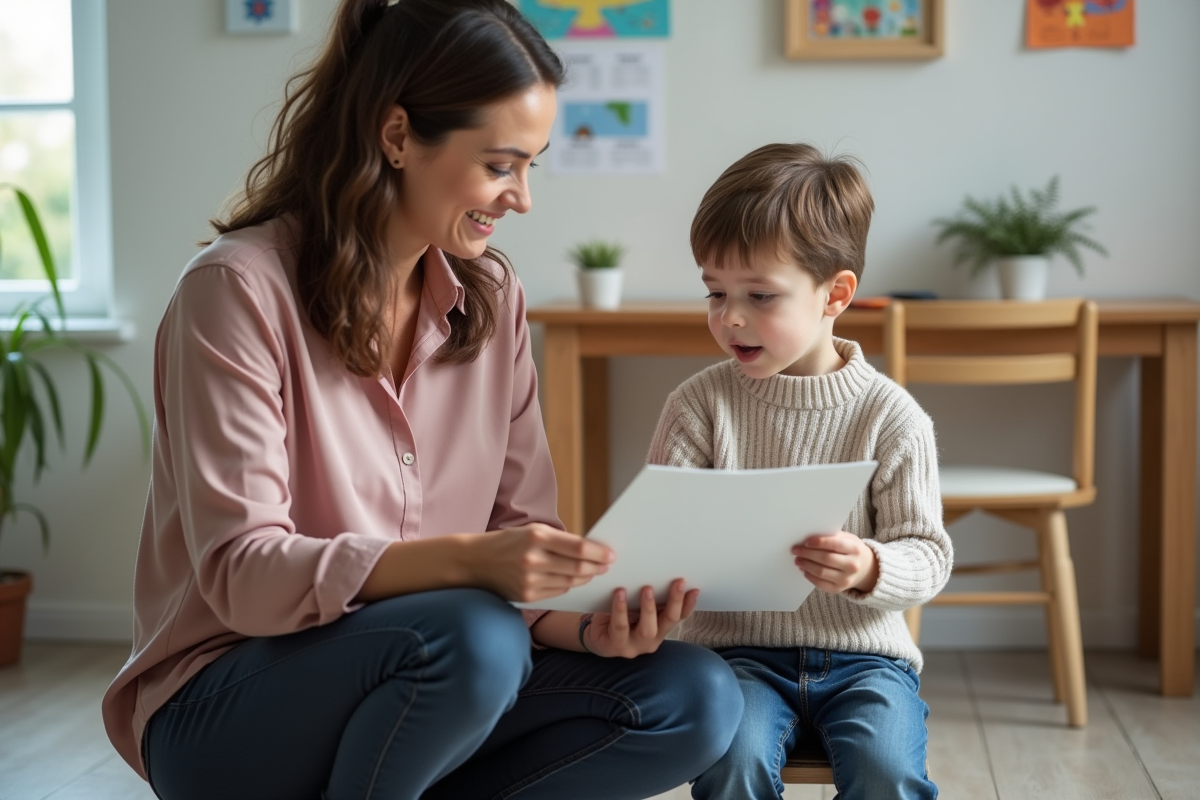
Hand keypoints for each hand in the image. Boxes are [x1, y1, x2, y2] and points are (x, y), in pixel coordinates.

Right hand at [466, 524, 614, 602]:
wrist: (474, 562)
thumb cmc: (508, 542)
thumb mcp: (532, 531)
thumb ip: (559, 540)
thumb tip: (589, 550)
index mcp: (536, 537)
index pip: (578, 547)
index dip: (598, 552)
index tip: (611, 554)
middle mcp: (533, 559)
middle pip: (577, 567)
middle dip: (596, 566)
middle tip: (607, 565)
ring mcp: (529, 580)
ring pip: (570, 582)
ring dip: (586, 578)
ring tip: (594, 572)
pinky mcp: (526, 596)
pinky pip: (558, 592)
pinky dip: (569, 585)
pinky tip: (575, 580)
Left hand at [584, 579, 698, 658]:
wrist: (592, 635)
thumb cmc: (617, 617)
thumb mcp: (636, 607)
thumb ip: (650, 597)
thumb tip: (659, 570)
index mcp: (660, 629)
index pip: (679, 617)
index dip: (688, 604)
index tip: (694, 588)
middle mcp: (651, 640)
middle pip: (668, 621)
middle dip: (675, 602)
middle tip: (678, 582)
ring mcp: (634, 646)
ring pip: (647, 629)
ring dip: (649, 608)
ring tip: (647, 589)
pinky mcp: (615, 646)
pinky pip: (620, 627)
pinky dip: (621, 610)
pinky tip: (620, 594)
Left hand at [792, 532, 878, 593]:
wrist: (865, 568)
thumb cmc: (851, 550)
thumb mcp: (848, 539)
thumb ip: (832, 536)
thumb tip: (809, 536)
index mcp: (855, 549)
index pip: (835, 544)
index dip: (819, 543)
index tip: (806, 542)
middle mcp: (852, 565)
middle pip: (826, 559)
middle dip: (807, 554)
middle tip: (796, 550)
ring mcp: (846, 579)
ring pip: (821, 572)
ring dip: (806, 565)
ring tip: (798, 560)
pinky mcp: (839, 589)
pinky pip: (821, 584)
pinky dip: (810, 577)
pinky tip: (804, 570)